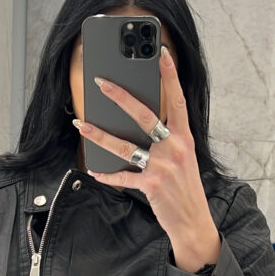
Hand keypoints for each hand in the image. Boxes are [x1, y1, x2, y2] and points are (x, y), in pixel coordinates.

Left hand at [73, 45, 220, 271]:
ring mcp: (162, 166)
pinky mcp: (151, 185)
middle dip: (121, 97)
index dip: (169, 76)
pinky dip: (107, 174)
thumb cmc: (185, 189)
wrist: (193, 222)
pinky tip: (95, 170)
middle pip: (145, 116)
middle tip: (102, 82)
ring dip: (99, 135)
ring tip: (81, 125)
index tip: (160, 53)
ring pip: (125, 145)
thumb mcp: (184, 159)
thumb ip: (168, 141)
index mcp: (185, 138)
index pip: (177, 100)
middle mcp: (174, 148)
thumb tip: (141, 127)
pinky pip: (123, 176)